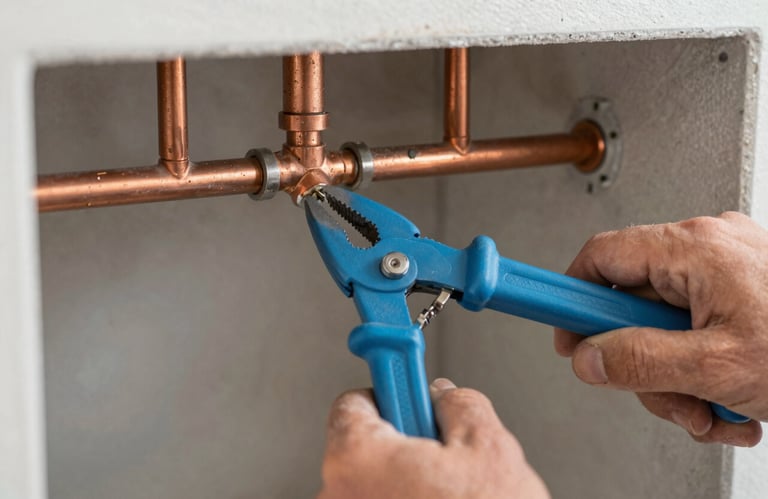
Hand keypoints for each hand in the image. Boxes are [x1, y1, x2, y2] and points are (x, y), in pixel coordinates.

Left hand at [317, 378, 548, 498]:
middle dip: (406, 443)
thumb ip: (461, 405)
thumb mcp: (491, 449)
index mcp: (357, 458)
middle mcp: (337, 496)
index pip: (354, 401)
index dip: (390, 390)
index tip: (405, 388)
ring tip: (450, 497)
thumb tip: (448, 396)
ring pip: (376, 486)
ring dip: (407, 483)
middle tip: (443, 454)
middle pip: (366, 446)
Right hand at [555, 211, 765, 445]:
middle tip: (665, 393)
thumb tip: (590, 358)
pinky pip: (697, 329)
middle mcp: (708, 248)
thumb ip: (639, 361)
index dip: (570, 297)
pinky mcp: (743, 292)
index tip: (555, 325)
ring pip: (665, 326)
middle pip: (632, 303)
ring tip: (716, 407)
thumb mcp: (718, 367)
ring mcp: (729, 270)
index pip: (600, 256)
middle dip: (643, 362)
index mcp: (695, 248)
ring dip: (679, 380)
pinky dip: (706, 372)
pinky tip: (735, 398)